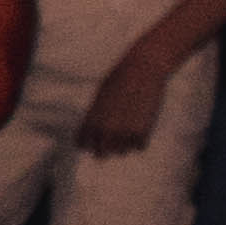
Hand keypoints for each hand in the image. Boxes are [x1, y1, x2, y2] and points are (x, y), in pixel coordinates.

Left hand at [75, 36, 179, 154]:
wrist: (142, 70)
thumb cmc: (120, 79)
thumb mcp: (100, 98)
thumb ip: (96, 118)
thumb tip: (98, 135)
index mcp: (90, 121)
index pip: (82, 144)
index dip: (89, 141)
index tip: (97, 135)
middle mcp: (104, 131)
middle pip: (100, 155)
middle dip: (107, 147)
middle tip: (116, 135)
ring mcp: (123, 134)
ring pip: (122, 152)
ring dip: (126, 142)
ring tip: (132, 123)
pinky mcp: (142, 133)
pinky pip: (140, 147)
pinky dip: (141, 138)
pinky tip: (143, 123)